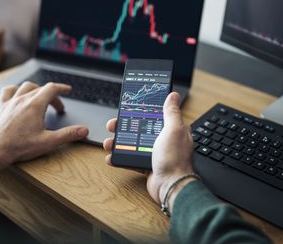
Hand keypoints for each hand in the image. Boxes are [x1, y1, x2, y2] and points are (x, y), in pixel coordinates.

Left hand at [0, 82, 88, 170]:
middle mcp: (23, 100)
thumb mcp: (48, 142)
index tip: (68, 90)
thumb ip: (68, 135)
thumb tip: (83, 131)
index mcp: (35, 105)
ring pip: (26, 87)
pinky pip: (8, 91)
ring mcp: (11, 102)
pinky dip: (16, 89)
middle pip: (41, 89)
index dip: (62, 88)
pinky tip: (18, 94)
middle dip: (52, 96)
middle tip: (58, 107)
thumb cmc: (20, 147)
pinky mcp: (2, 107)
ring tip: (41, 97)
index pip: (52, 88)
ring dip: (36, 89)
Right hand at [103, 92, 195, 212]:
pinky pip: (130, 159)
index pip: (154, 115)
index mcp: (171, 129)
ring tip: (108, 143)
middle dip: (123, 126)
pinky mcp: (147, 165)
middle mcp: (163, 140)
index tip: (128, 107)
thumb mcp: (173, 129)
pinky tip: (111, 157)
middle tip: (112, 125)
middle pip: (139, 128)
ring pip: (132, 143)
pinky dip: (120, 158)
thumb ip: (171, 112)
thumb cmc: (175, 158)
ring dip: (118, 142)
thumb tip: (173, 95)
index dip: (140, 110)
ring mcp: (154, 153)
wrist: (171, 187)